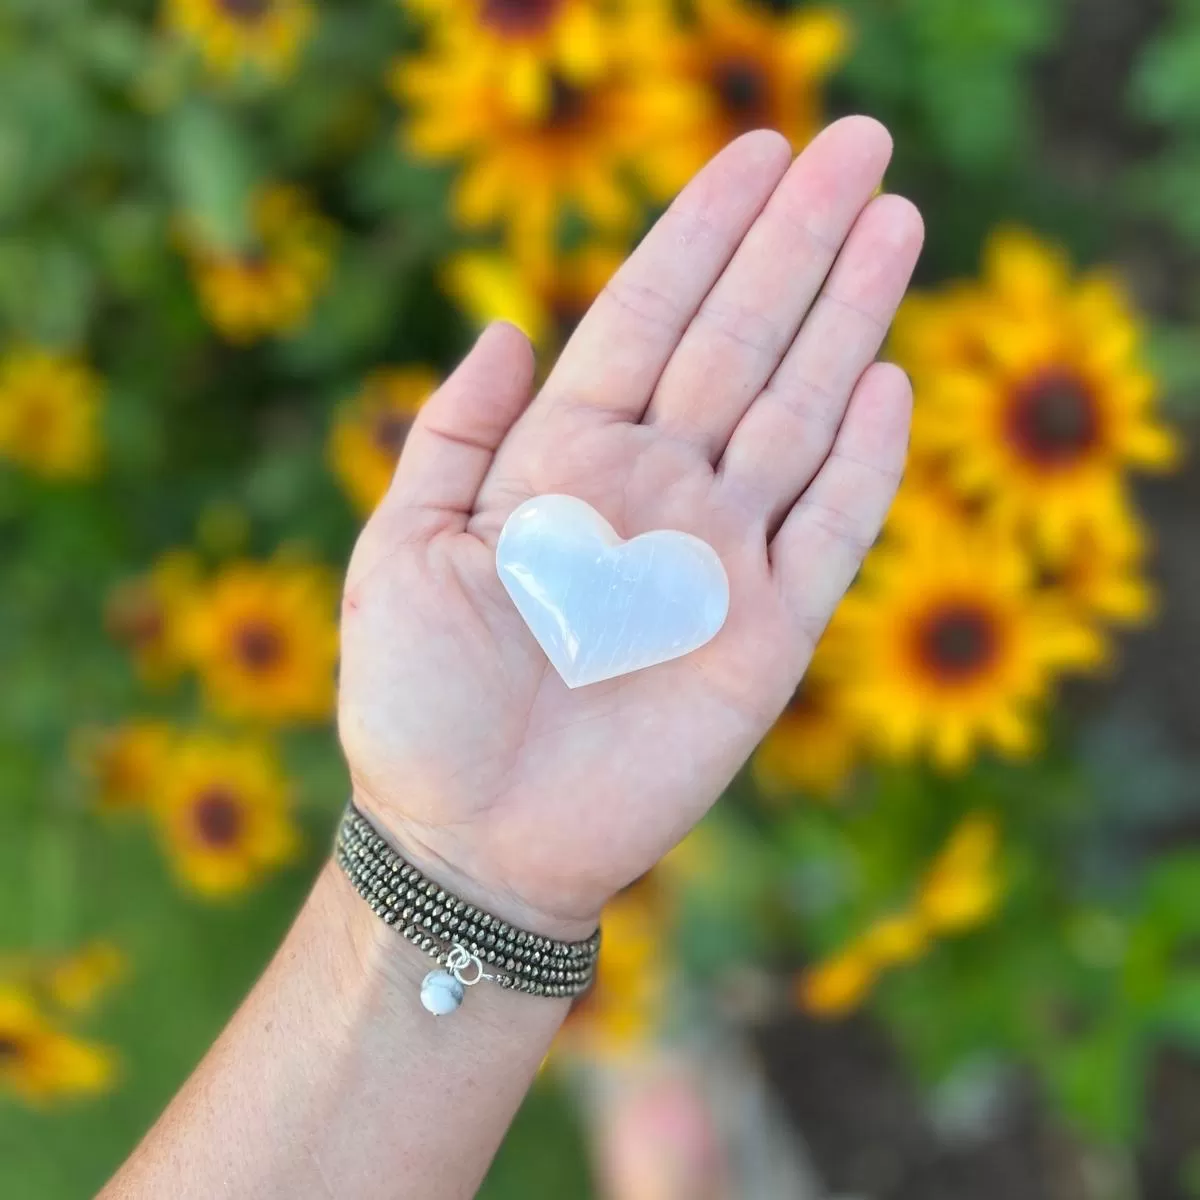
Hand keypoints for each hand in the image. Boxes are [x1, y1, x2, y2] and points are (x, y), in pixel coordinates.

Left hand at [338, 117, 923, 939]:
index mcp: (562, 462)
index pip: (646, 317)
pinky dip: (866, 467)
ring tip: (895, 223)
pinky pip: (831, 536)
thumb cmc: (417, 705)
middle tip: (863, 143)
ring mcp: (716, 560)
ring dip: (847, 322)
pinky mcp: (767, 637)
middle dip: (796, 243)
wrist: (471, 841)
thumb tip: (503, 327)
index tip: (757, 148)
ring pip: (797, 416)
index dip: (701, 232)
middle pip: (738, 342)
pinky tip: (893, 385)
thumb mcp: (399, 550)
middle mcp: (650, 494)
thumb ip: (451, 435)